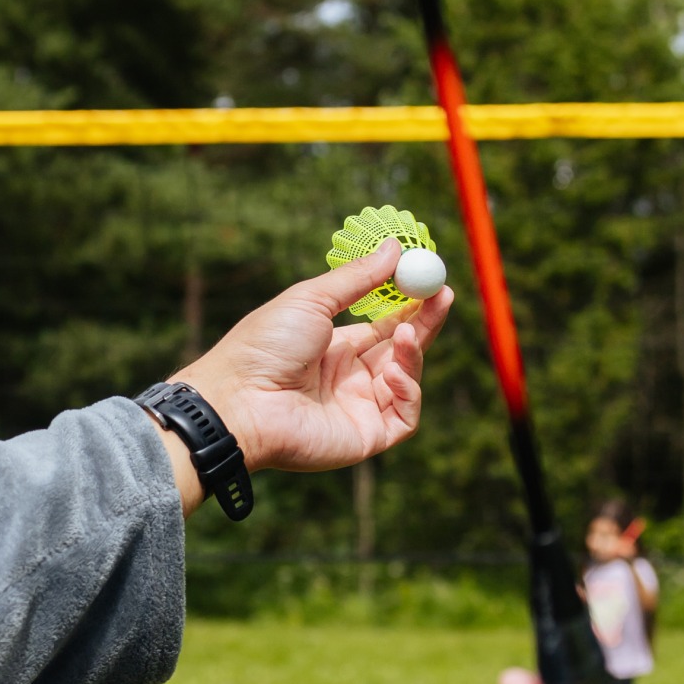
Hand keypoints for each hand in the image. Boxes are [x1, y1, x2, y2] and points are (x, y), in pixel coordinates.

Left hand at [171, 240, 452, 489]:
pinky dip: (409, 391)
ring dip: (415, 354)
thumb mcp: (312, 300)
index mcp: (335, 347)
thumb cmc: (264, 345)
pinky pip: (405, 416)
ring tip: (406, 334)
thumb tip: (394, 247)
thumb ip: (357, 278)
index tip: (432, 279)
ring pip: (407, 380)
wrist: (239, 400)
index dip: (412, 305)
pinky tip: (393, 373)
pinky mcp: (366, 437)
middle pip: (403, 350)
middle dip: (426, 323)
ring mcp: (359, 409)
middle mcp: (350, 379)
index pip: (387, 325)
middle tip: (444, 295)